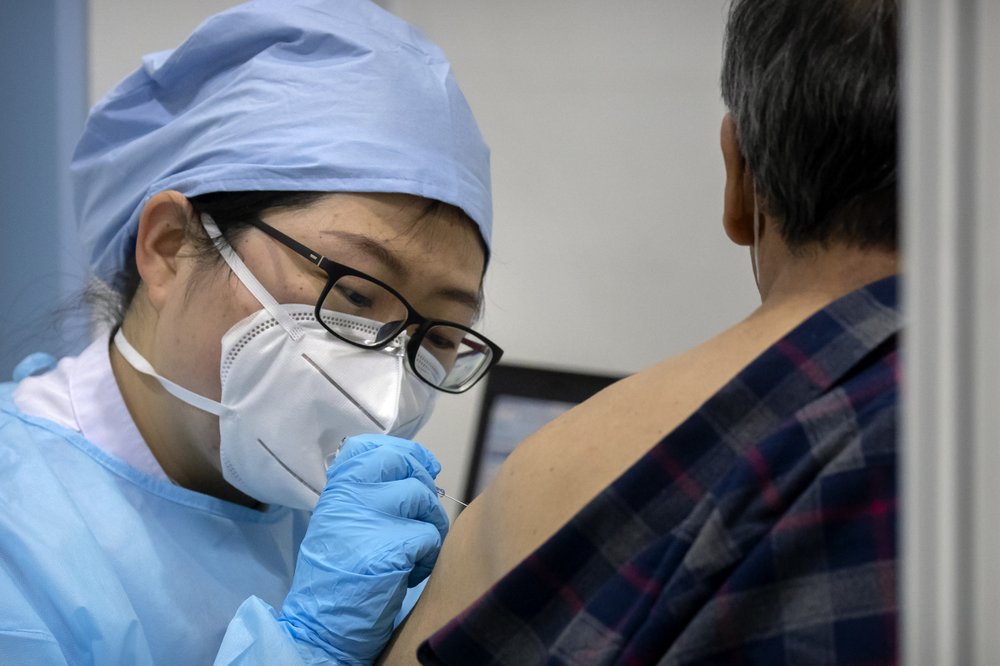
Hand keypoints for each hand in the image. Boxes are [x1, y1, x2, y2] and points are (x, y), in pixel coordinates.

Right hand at [278, 434, 447, 664]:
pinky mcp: (392, 546)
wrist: (322, 623)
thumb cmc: (337, 574)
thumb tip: (417, 467)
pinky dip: (428, 557)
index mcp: (337, 488)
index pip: (375, 446)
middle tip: (422, 515)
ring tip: (411, 553)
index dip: (408, 453)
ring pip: (424, 500)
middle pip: (406, 466)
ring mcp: (370, 518)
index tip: (425, 466)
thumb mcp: (340, 520)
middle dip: (425, 489)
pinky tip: (409, 572)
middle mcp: (351, 495)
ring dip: (430, 526)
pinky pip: (430, 536)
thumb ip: (366, 492)